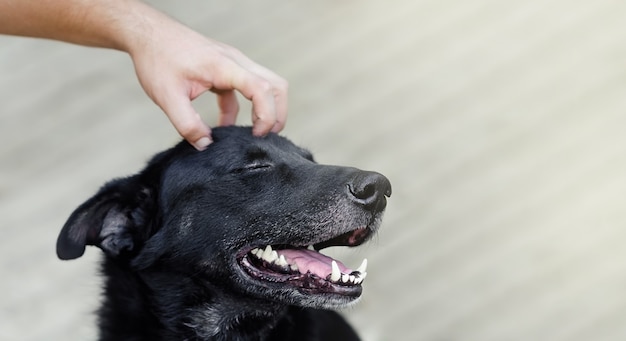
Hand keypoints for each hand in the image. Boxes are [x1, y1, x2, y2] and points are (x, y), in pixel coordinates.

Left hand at [129, 21, 287, 149]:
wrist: (147, 33)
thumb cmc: (157, 59)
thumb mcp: (167, 97)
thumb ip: (187, 124)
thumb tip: (206, 145)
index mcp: (224, 66)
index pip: (262, 89)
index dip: (266, 115)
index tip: (256, 136)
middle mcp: (235, 61)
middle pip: (275, 85)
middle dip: (277, 113)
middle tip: (265, 137)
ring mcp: (233, 63)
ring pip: (265, 85)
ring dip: (264, 109)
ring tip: (252, 134)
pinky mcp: (226, 68)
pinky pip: (246, 89)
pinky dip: (244, 108)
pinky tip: (226, 126)